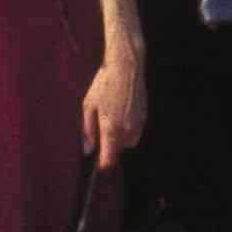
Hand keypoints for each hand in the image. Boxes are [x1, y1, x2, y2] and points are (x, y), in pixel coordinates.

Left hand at [81, 50, 145, 167]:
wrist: (126, 67)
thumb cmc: (104, 85)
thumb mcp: (88, 106)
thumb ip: (87, 130)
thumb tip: (87, 150)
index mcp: (110, 128)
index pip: (109, 159)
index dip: (102, 164)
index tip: (97, 163)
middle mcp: (126, 130)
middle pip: (118, 151)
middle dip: (109, 146)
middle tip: (100, 128)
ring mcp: (137, 124)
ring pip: (128, 142)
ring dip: (119, 137)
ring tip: (111, 117)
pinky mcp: (144, 117)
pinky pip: (135, 131)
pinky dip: (128, 128)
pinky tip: (121, 111)